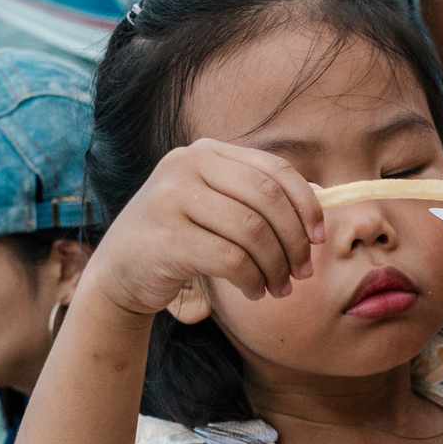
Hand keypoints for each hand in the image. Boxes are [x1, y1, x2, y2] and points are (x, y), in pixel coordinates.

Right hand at [85, 139, 327, 316]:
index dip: (306, 205)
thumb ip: (259, 199)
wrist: (120, 271)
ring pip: (252, 231)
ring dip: (275, 267)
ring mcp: (171, 198)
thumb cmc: (181, 240)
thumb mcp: (218, 208)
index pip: (274, 170)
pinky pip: (231, 259)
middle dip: (294, 242)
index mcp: (206, 152)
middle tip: (302, 273)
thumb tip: (322, 198)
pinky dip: (252, 280)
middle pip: (267, 200)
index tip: (318, 239)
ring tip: (278, 287)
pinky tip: (254, 292)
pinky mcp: (165, 236)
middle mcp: (186, 165)